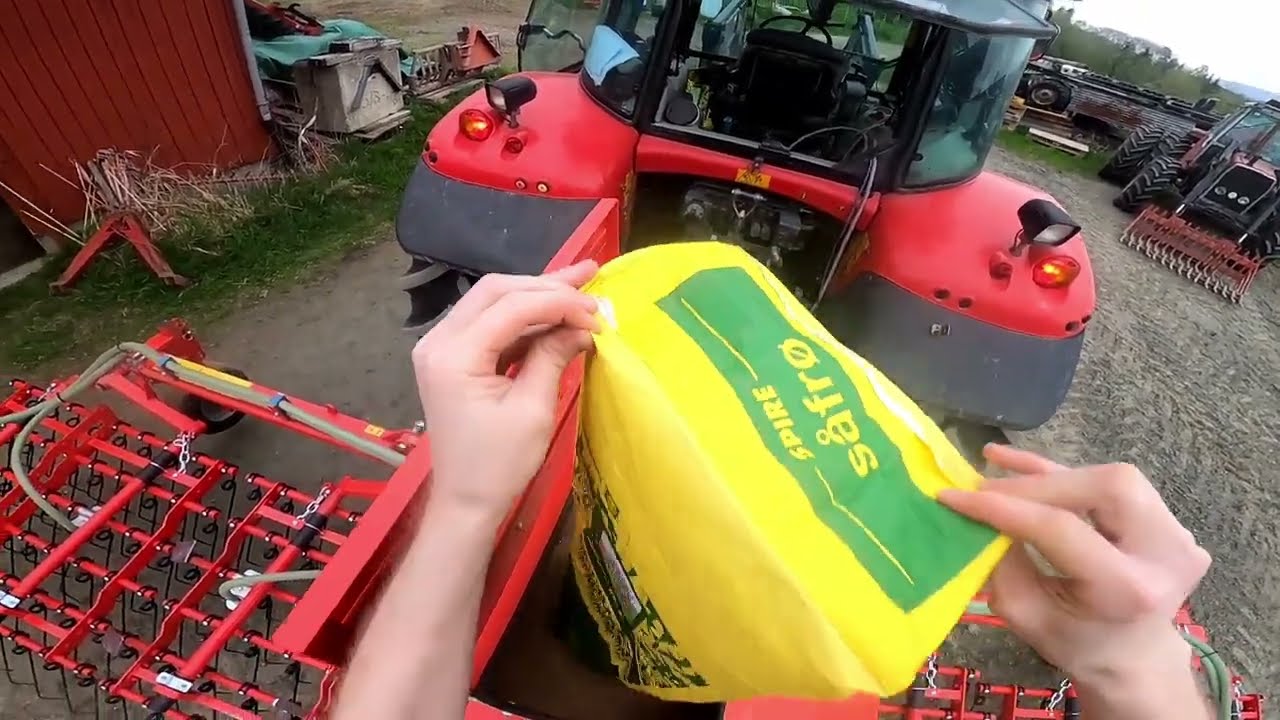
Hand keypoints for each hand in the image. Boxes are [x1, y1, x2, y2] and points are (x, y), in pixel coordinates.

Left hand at [411, 262, 599, 519]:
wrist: (465, 503)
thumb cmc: (499, 465)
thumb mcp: (533, 409)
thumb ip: (553, 356)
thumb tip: (584, 324)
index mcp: (453, 356)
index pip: (511, 307)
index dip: (558, 301)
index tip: (598, 310)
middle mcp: (439, 341)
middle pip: (497, 291)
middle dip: (547, 285)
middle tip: (592, 277)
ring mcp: (442, 347)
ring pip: (493, 302)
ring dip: (537, 296)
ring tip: (581, 289)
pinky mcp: (453, 358)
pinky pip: (490, 324)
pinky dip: (525, 319)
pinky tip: (558, 316)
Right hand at [939, 445, 1211, 690]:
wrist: (1135, 657)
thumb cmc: (1077, 642)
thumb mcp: (1028, 616)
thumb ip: (1003, 564)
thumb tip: (977, 514)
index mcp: (1128, 590)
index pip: (1060, 529)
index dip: (1003, 508)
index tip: (953, 496)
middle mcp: (1164, 555)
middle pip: (1102, 488)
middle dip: (1036, 484)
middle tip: (984, 489)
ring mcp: (1177, 534)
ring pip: (1110, 477)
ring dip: (1052, 478)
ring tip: (999, 477)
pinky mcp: (1170, 519)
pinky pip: (1114, 483)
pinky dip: (1067, 474)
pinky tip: (1019, 464)